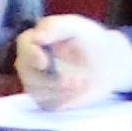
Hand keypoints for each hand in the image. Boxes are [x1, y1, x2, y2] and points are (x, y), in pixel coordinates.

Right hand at [13, 16, 131, 105]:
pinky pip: (47, 104)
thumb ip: (56, 26)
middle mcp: (30, 62)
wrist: (107, 63)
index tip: (45, 62)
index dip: (31, 54)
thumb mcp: (78, 27)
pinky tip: (77, 93)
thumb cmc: (90, 41)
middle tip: (75, 80)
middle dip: (51, 79)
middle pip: (27, 72)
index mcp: (35, 40)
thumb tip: (37, 37)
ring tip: (82, 83)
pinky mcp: (46, 98)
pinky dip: (64, 100)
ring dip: (60, 90)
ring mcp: (36, 82)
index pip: (24, 46)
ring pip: (36, 90)